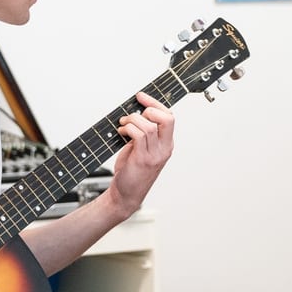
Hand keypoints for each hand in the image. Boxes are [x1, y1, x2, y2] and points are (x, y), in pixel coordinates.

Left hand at [107, 91, 173, 216]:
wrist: (125, 195)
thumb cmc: (132, 172)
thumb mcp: (142, 150)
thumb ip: (143, 134)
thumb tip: (134, 113)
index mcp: (166, 145)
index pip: (169, 117)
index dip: (155, 104)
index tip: (141, 96)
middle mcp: (164, 149)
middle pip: (166, 118)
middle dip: (148, 109)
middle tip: (134, 115)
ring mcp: (154, 155)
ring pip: (149, 125)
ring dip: (132, 120)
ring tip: (123, 125)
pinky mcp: (142, 159)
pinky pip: (138, 135)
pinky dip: (127, 129)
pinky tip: (121, 133)